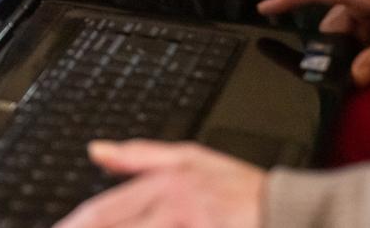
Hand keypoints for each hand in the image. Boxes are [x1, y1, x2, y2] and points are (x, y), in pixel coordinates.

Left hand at [55, 140, 264, 227]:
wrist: (295, 212)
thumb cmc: (245, 190)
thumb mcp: (192, 159)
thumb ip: (139, 156)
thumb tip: (96, 150)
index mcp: (164, 183)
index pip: (102, 211)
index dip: (74, 225)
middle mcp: (173, 206)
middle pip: (113, 225)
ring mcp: (192, 225)